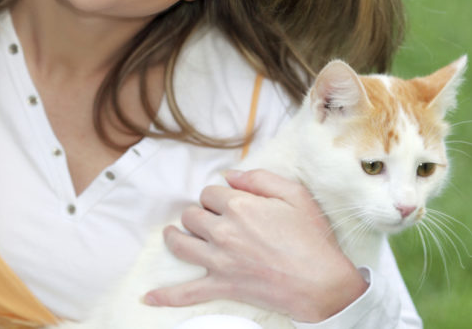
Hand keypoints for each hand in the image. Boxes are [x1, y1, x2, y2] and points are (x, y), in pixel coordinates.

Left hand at [144, 169, 367, 321]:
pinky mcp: (222, 285)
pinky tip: (149, 296)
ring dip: (175, 237)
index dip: (217, 196)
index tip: (227, 202)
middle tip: (213, 220)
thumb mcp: (295, 195)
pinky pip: (187, 292)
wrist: (322, 284)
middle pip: (192, 215)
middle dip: (200, 214)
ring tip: (174, 234)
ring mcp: (219, 260)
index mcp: (240, 206)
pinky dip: (167, 296)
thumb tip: (230, 175)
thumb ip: (260, 178)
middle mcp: (223, 231)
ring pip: (181, 243)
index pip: (209, 192)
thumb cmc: (312, 239)